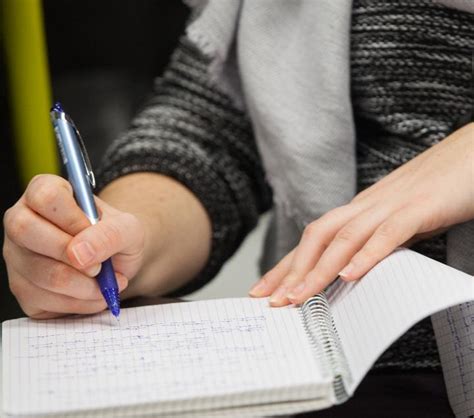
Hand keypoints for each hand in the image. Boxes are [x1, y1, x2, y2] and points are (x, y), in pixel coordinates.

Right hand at [3, 174, 144, 318]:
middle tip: (99, 266)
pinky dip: (78, 302)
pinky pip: (44, 299)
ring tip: (105, 282)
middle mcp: (21, 219)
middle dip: (70, 254)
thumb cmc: (116, 237)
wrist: (116, 263)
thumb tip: (79, 254)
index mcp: (46, 191)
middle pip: (25, 230)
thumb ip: (110, 234)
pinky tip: (93, 293)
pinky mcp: (21, 287)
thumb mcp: (128, 228)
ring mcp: (16, 255)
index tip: (92, 231)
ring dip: (83, 285)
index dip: (72, 218)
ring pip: (40, 272)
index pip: (45, 195)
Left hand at [249, 122, 473, 305]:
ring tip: (299, 297)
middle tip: (271, 301)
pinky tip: (349, 275)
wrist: (472, 154)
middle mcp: (367, 206)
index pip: (314, 239)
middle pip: (317, 237)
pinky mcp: (419, 208)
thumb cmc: (436, 189)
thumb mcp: (398, 220)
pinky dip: (367, 254)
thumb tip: (353, 269)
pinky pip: (388, 233)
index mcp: (360, 211)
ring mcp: (391, 205)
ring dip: (319, 269)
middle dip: (291, 271)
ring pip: (344, 238)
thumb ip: (375, 241)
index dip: (287, 265)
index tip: (266, 289)